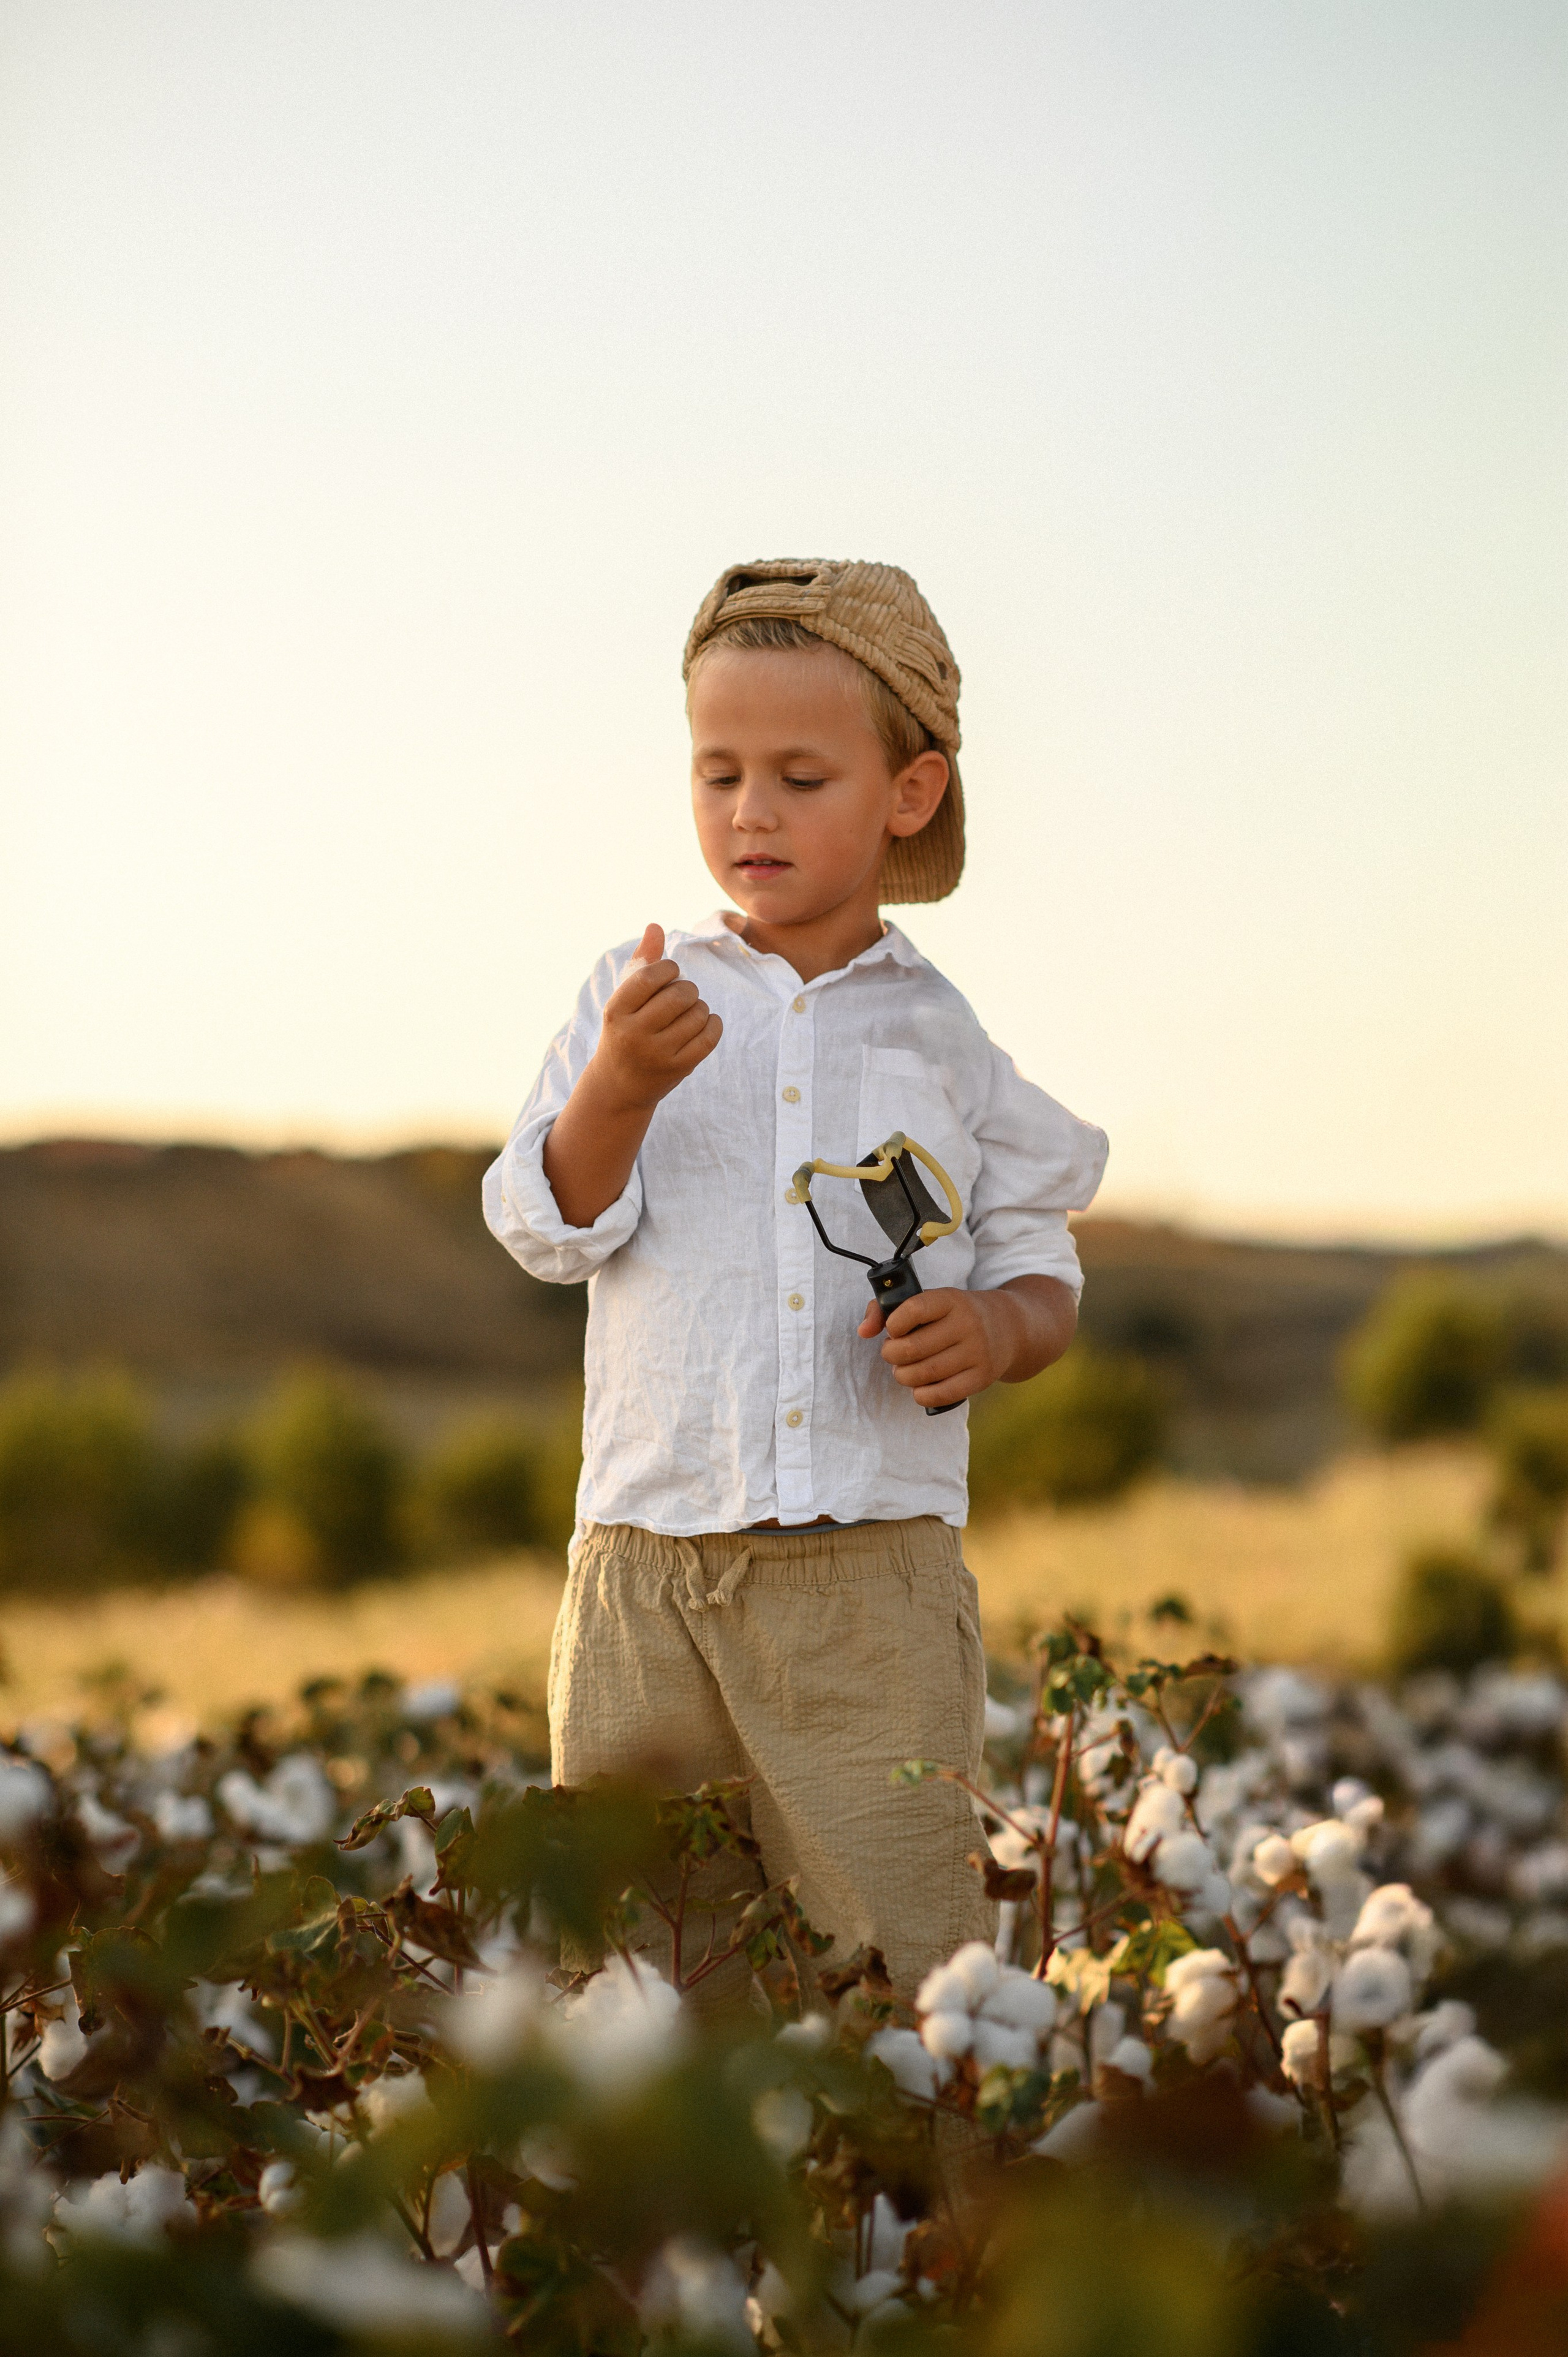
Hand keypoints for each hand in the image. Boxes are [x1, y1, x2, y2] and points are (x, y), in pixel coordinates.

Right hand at [591, 923, 722, 1110]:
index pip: (650, 976)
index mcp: (616, 1011)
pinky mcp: (679, 1068)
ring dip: (700, 1007)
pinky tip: (704, 1023)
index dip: (669, 969)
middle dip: (688, 988)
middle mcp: (634, 1034)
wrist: (619, 1086)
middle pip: (680, 994)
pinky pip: (710, 1036)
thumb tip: (655, 926)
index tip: (670, 974)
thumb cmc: (625, 1031)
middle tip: (682, 995)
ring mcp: (657, 1054)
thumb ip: (641, 962)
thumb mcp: (624, 1000)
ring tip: (689, 1013)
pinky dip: (713, 1023)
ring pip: (698, 1013)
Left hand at [858, 1287, 1019, 1409]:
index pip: (913, 1309)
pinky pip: (942, 1393)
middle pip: (913, 1348)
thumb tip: (863, 1331)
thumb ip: (886, 1309)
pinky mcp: (982, 1377)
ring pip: (925, 1373)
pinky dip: (921, 1395)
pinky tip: (919, 1387)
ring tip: (904, 1370)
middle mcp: (967, 1324)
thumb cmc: (954, 1315)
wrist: (1009, 1328)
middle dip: (892, 1355)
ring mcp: (977, 1352)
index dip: (893, 1324)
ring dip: (903, 1376)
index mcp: (951, 1300)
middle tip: (893, 1354)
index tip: (894, 1329)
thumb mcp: (929, 1301)